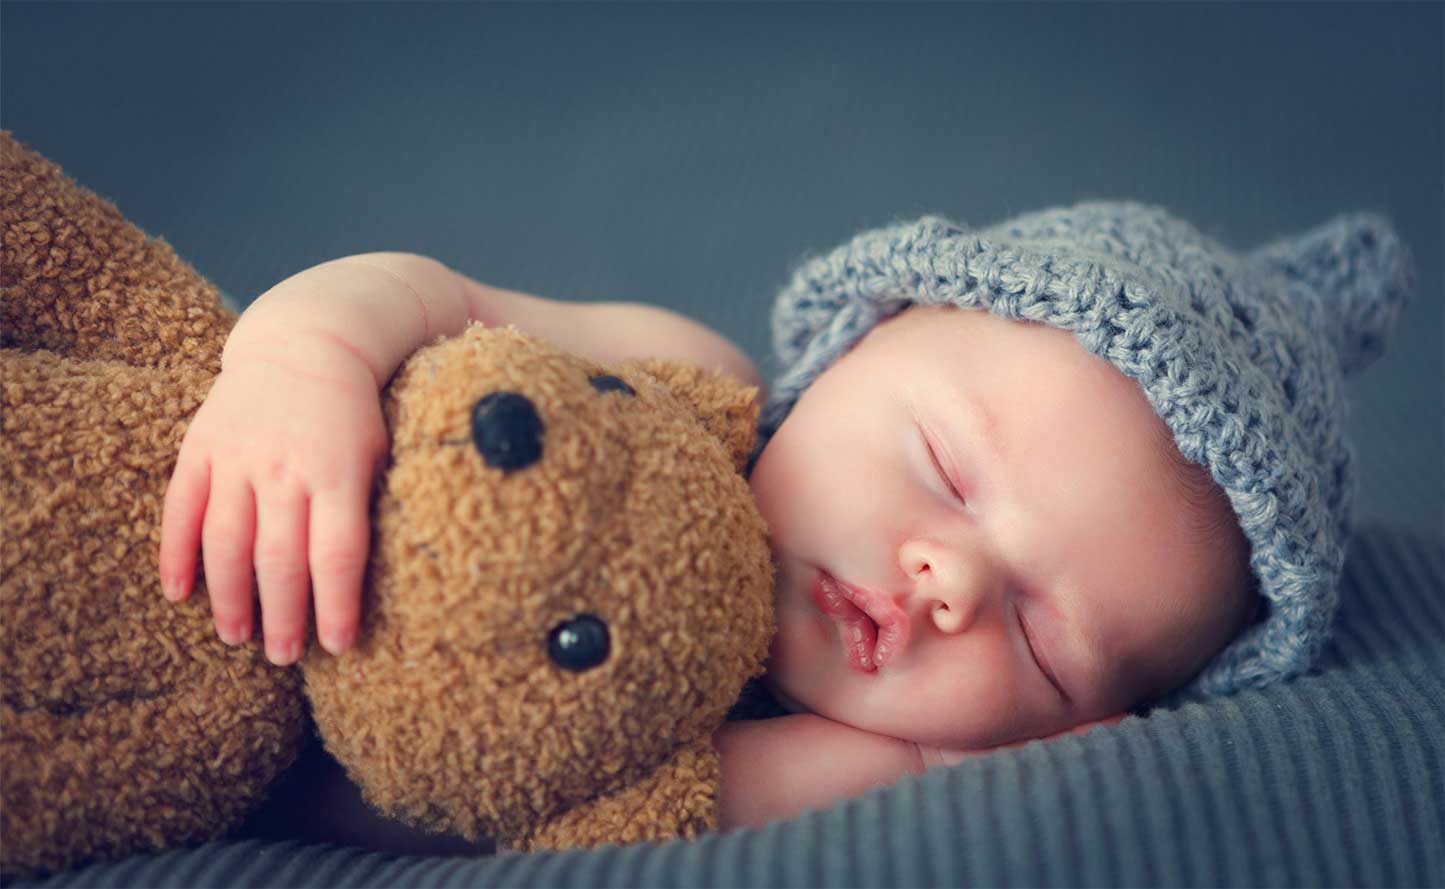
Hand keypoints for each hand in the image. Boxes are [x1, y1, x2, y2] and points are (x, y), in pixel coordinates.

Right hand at [159, 342, 387, 663]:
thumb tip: (366, 583)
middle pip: (279, 558)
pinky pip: (182, 508)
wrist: (307, 342)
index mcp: (337, 473)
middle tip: (284, 657)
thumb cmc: (354, 413)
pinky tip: (179, 593)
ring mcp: (238, 458)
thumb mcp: (377, 455)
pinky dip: (176, 554)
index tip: (337, 646)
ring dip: (229, 597)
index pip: (336, 554)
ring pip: (227, 541)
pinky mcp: (201, 447)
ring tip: (237, 638)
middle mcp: (284, 468)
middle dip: (282, 615)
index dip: (335, 605)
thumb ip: (367, 511)